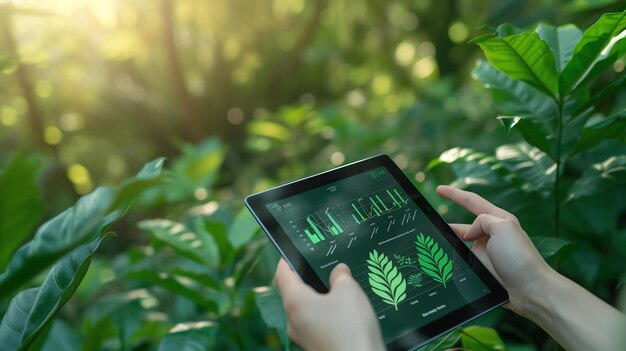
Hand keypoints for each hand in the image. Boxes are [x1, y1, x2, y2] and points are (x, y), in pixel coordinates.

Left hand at [275, 259, 385, 350]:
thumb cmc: (351, 328)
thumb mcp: (349, 291)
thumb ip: (341, 276)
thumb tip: (338, 271)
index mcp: (295, 302)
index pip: (282, 274)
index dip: (286, 260)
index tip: (292, 252)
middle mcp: (293, 320)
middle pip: (294, 293)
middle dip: (309, 280)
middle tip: (325, 268)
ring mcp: (303, 336)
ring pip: (307, 310)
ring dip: (320, 299)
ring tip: (340, 290)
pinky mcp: (314, 346)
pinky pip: (316, 324)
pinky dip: (326, 315)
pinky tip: (345, 313)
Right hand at [436, 185, 552, 316]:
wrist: (529, 290)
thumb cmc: (520, 257)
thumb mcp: (503, 227)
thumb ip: (482, 220)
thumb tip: (468, 234)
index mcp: (498, 220)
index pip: (472, 202)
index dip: (454, 195)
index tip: (439, 189)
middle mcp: (490, 234)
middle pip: (462, 225)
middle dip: (446, 225)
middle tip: (429, 226)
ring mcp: (484, 252)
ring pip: (458, 243)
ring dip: (448, 243)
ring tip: (433, 246)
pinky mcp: (479, 267)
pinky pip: (460, 259)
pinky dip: (451, 258)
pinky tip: (442, 261)